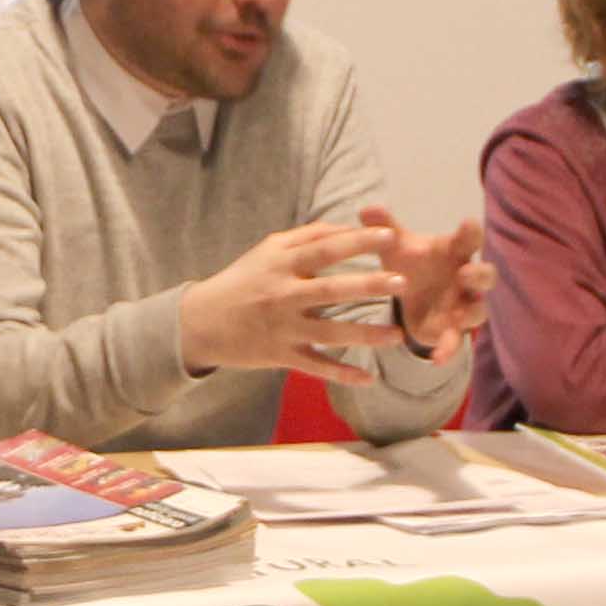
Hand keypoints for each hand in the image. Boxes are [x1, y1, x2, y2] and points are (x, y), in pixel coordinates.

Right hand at [177, 221, 401, 383]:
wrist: (202, 322)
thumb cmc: (243, 280)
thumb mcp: (269, 250)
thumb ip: (308, 236)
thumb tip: (348, 227)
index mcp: (283, 264)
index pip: (326, 249)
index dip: (358, 241)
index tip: (391, 237)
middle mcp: (284, 295)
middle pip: (332, 290)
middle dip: (369, 285)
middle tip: (403, 282)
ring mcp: (284, 328)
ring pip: (330, 332)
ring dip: (366, 335)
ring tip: (397, 335)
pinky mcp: (282, 356)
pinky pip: (317, 367)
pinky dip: (342, 374)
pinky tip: (369, 378)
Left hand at [364, 207, 490, 360]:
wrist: (408, 293)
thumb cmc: (411, 262)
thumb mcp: (396, 246)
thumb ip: (384, 227)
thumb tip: (365, 208)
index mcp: (453, 252)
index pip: (469, 239)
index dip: (471, 232)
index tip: (468, 224)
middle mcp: (464, 278)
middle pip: (486, 275)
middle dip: (480, 275)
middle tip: (465, 273)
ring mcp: (462, 305)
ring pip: (480, 310)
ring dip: (472, 312)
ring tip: (460, 316)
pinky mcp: (451, 329)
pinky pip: (456, 341)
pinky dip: (448, 349)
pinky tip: (436, 359)